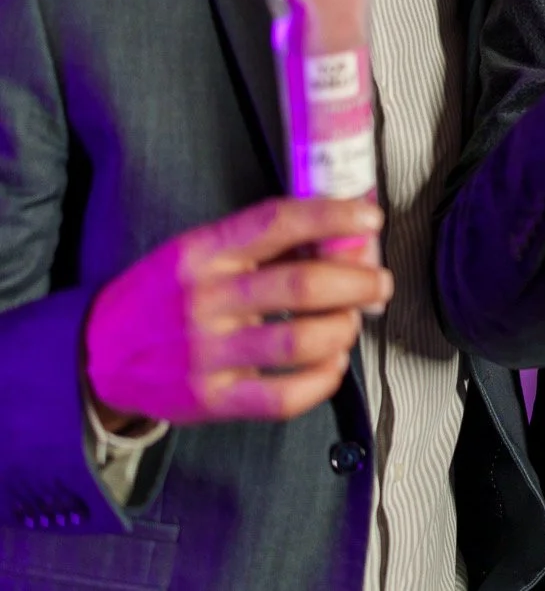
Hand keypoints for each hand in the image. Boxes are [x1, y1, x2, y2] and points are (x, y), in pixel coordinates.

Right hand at [83, 197, 393, 429]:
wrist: (94, 355)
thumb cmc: (162, 298)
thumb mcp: (199, 253)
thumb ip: (263, 244)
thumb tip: (341, 236)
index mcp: (203, 253)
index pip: (276, 222)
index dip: (332, 216)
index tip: (370, 217)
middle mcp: (205, 300)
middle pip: (302, 285)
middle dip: (357, 281)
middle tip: (379, 281)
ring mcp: (207, 353)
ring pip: (301, 341)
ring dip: (343, 329)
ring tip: (350, 322)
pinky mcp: (212, 399)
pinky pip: (284, 396)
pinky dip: (323, 381)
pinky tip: (331, 365)